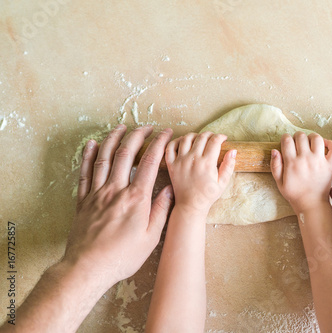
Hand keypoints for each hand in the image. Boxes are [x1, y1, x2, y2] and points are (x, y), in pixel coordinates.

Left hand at [64, 125, 173, 285]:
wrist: (88, 267)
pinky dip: (88, 156)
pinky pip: (85, 172)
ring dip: (113, 139)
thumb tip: (169, 190)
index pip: (150, 162)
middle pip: (126, 154)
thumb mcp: (151, 237)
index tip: (165, 133)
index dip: (159, 144)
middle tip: (146, 127)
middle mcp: (116, 190)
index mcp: (136, 198)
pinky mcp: (83, 200)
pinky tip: (92, 145)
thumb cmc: (122, 256)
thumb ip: (161, 210)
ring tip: (121, 127)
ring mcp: (97, 193)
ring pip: (104, 158)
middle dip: (138, 135)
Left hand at [165, 132, 235, 213]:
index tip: (223, 138)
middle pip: (201, 137)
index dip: (221, 136)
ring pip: (186, 138)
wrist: (190, 205)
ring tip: (199, 139)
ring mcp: (180, 161)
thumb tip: (233, 150)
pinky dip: (176, 140)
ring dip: (194, 135)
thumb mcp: (223, 182)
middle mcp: (193, 160)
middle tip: (213, 138)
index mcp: (207, 163)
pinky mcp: (172, 165)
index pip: (215, 141)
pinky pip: (171, 147)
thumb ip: (229, 165)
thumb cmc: (208, 195)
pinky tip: (183, 142)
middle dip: (209, 134)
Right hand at [271, 132, 331, 212]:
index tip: (286, 142)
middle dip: (297, 136)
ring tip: (310, 142)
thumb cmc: (295, 194)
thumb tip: (274, 150)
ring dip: (312, 137)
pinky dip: (330, 143)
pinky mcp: (330, 165)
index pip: (287, 140)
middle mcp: (306, 159)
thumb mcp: (279, 182)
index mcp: (292, 163)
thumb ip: (275, 166)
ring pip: (317, 138)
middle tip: (297, 143)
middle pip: (301, 136)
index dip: (285, 138)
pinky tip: (324, 145)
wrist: (311, 204)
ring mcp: (319, 161)